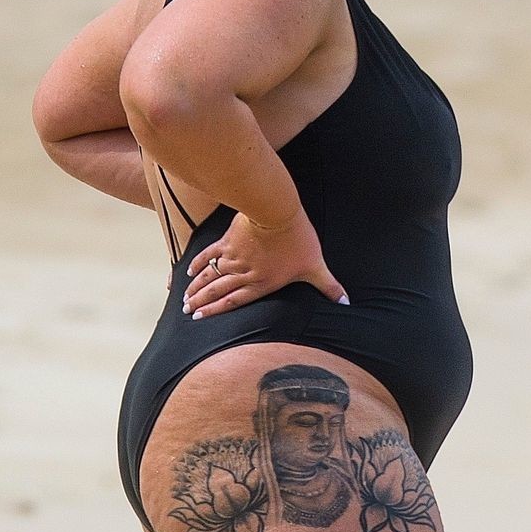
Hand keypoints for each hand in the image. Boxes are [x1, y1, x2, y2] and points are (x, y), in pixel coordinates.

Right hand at [181, 214, 346, 318]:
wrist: (277, 213)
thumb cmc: (298, 240)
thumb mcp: (316, 266)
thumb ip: (329, 286)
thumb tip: (346, 302)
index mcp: (261, 284)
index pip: (234, 302)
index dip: (215, 311)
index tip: (199, 318)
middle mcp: (243, 274)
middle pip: (216, 292)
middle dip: (200, 303)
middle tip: (187, 311)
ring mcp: (232, 258)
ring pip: (209, 277)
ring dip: (195, 288)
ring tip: (184, 298)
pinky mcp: (227, 241)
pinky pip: (208, 255)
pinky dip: (197, 263)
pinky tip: (188, 271)